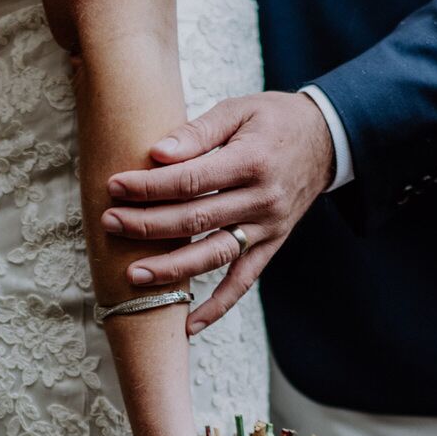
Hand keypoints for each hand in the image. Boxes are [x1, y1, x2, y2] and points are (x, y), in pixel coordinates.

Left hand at [101, 91, 333, 333]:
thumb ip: (198, 132)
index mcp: (252, 161)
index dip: (150, 186)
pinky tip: (188, 326)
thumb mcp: (238, 110)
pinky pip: (242, 282)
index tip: (115, 186)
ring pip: (214, 255)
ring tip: (133, 276)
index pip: (191, 180)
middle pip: (196, 220)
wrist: (326, 140)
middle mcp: (262, 200)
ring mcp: (267, 228)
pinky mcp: (270, 246)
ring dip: (172, 270)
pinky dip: (216, 307)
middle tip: (110, 223)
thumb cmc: (273, 120)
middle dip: (148, 225)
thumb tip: (157, 153)